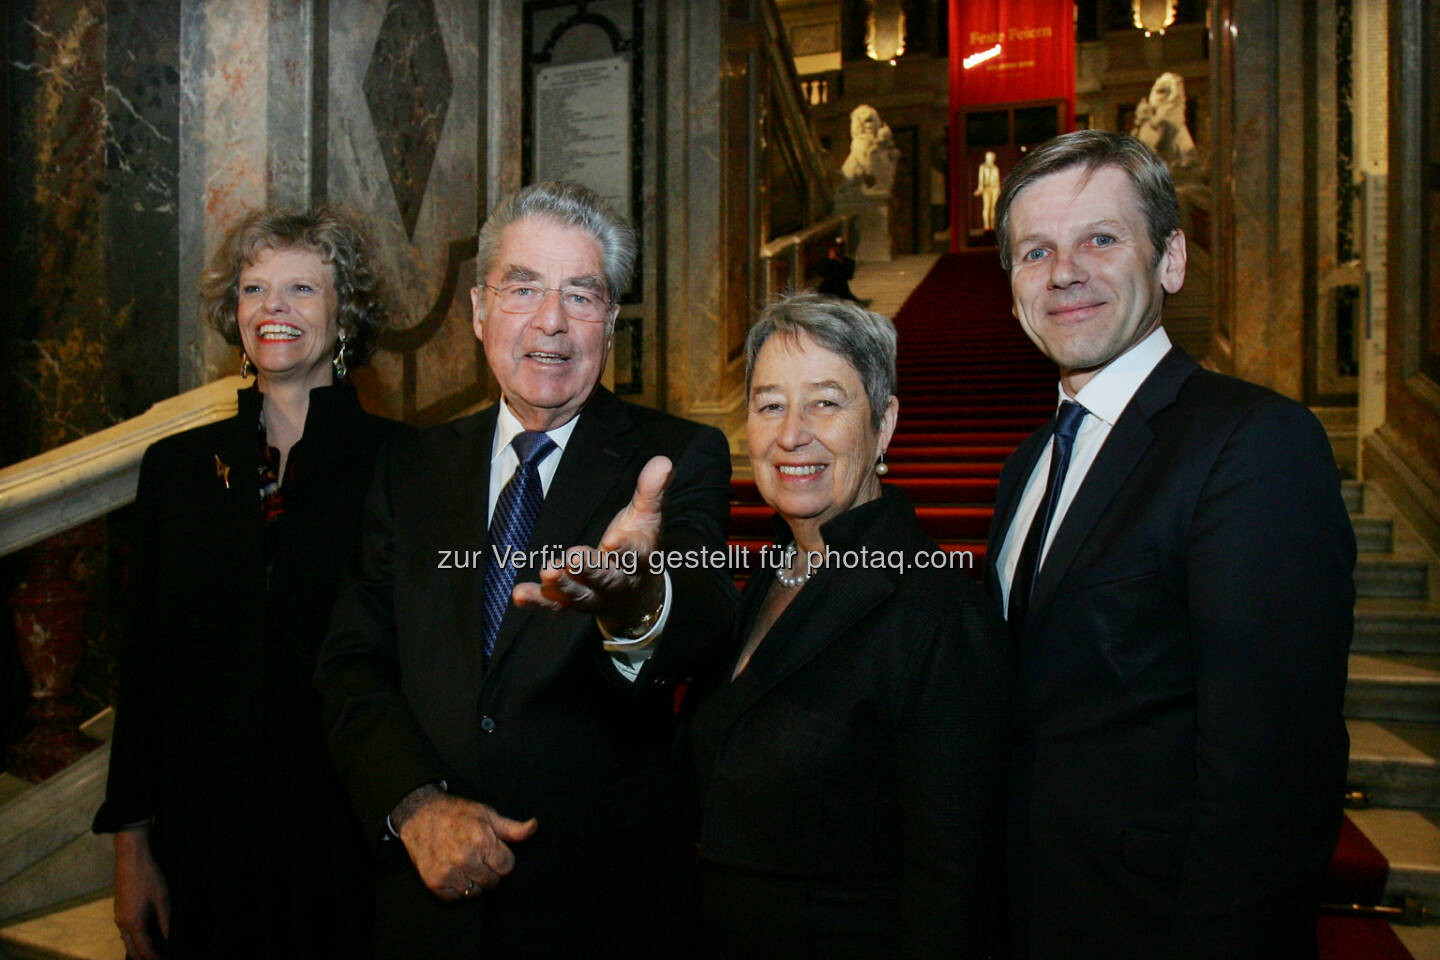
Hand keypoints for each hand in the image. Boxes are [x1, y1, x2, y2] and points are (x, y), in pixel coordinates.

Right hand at [113, 826, 169, 959]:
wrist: (130, 858)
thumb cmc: (148, 877)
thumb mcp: (162, 899)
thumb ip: (165, 921)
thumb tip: (167, 938)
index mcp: (134, 923)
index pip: (144, 950)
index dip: (155, 959)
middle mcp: (122, 924)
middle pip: (132, 950)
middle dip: (144, 959)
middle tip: (160, 959)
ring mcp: (118, 917)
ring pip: (128, 942)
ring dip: (139, 950)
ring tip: (155, 952)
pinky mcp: (119, 910)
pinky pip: (126, 932)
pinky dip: (135, 939)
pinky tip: (147, 937)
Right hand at [395, 788, 536, 899]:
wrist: (421, 816)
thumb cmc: (457, 814)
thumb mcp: (487, 815)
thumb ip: (512, 828)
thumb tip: (534, 827)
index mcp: (481, 841)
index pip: (507, 867)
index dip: (503, 859)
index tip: (494, 851)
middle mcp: (465, 859)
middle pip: (493, 882)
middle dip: (490, 871)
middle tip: (479, 857)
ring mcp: (448, 873)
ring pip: (476, 892)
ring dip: (475, 882)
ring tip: (467, 865)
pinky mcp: (435, 883)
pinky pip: (457, 898)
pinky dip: (459, 889)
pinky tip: (456, 872)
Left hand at [512, 455, 672, 634]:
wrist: (634, 595)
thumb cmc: (635, 545)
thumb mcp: (646, 517)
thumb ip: (651, 491)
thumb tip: (663, 461)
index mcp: (637, 560)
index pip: (633, 555)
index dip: (625, 549)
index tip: (613, 541)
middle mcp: (616, 582)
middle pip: (604, 577)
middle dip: (588, 569)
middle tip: (572, 558)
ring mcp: (593, 595)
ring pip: (579, 594)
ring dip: (563, 585)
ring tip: (548, 572)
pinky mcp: (571, 602)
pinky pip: (554, 604)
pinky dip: (538, 600)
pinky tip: (520, 595)